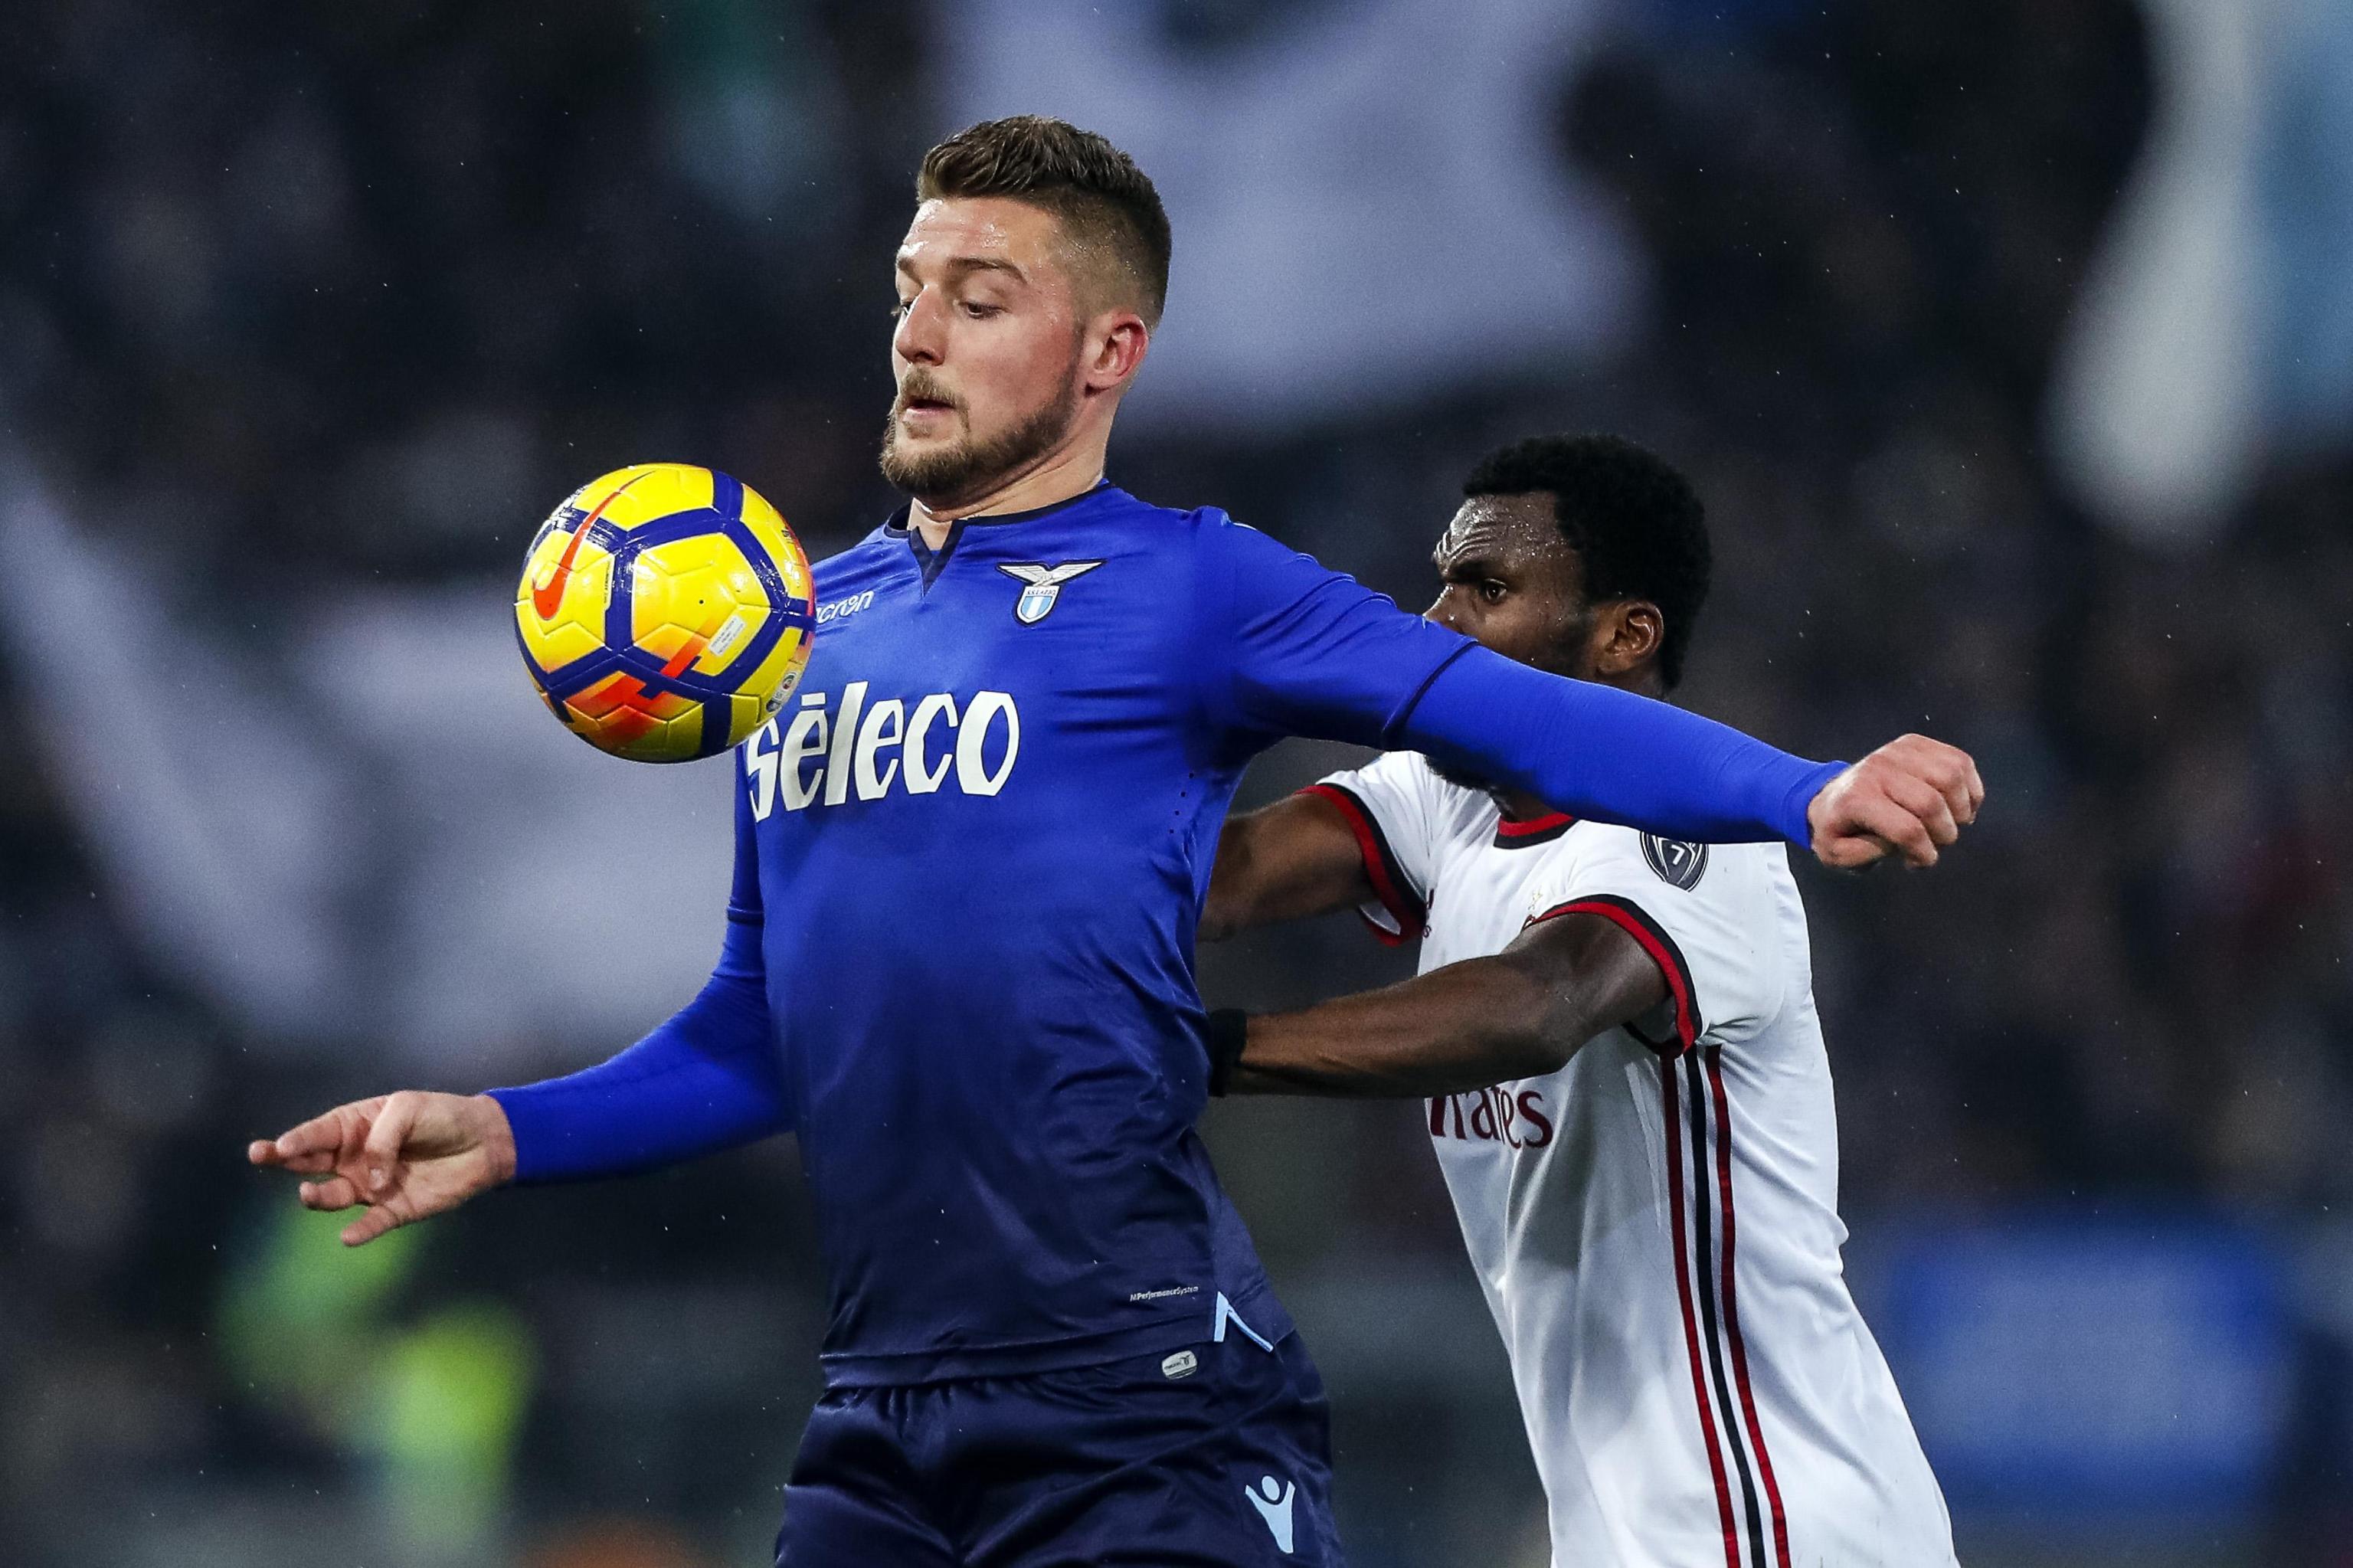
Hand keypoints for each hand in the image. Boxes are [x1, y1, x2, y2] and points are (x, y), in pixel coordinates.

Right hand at [247, 1091, 516, 1245]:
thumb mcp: (408, 1110)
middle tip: (261, 1157)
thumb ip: (382, 1140)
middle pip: (308, 1164)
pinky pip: (371, 1224)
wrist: (483, 1140)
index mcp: (353, 1126)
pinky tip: (349, 1237)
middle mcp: (353, 1158)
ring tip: (307, 1194)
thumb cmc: (441, 1116)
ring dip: (318, 1197)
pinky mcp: (393, 1210)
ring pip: (333, 1195)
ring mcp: (369, 1186)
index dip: (294, 1140)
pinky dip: (360, 1232)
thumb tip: (370, 1181)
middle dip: (282, 1160)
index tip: (276, 1147)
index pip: (315, 1133)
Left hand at [1807, 734, 1982, 869]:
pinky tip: (1958, 805)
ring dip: (1961, 808)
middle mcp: (1877, 769)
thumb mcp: (1839, 855)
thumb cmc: (1838, 830)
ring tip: (1950, 823)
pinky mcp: (1914, 743)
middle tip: (1936, 843)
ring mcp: (1897, 752)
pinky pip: (1959, 761)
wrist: (1828, 796)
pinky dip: (1969, 787)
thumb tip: (1908, 842)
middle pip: (1932, 802)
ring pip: (1951, 776)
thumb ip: (1870, 854)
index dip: (1924, 852)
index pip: (1906, 828)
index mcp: (1856, 799)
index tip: (1920, 861)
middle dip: (1945, 833)